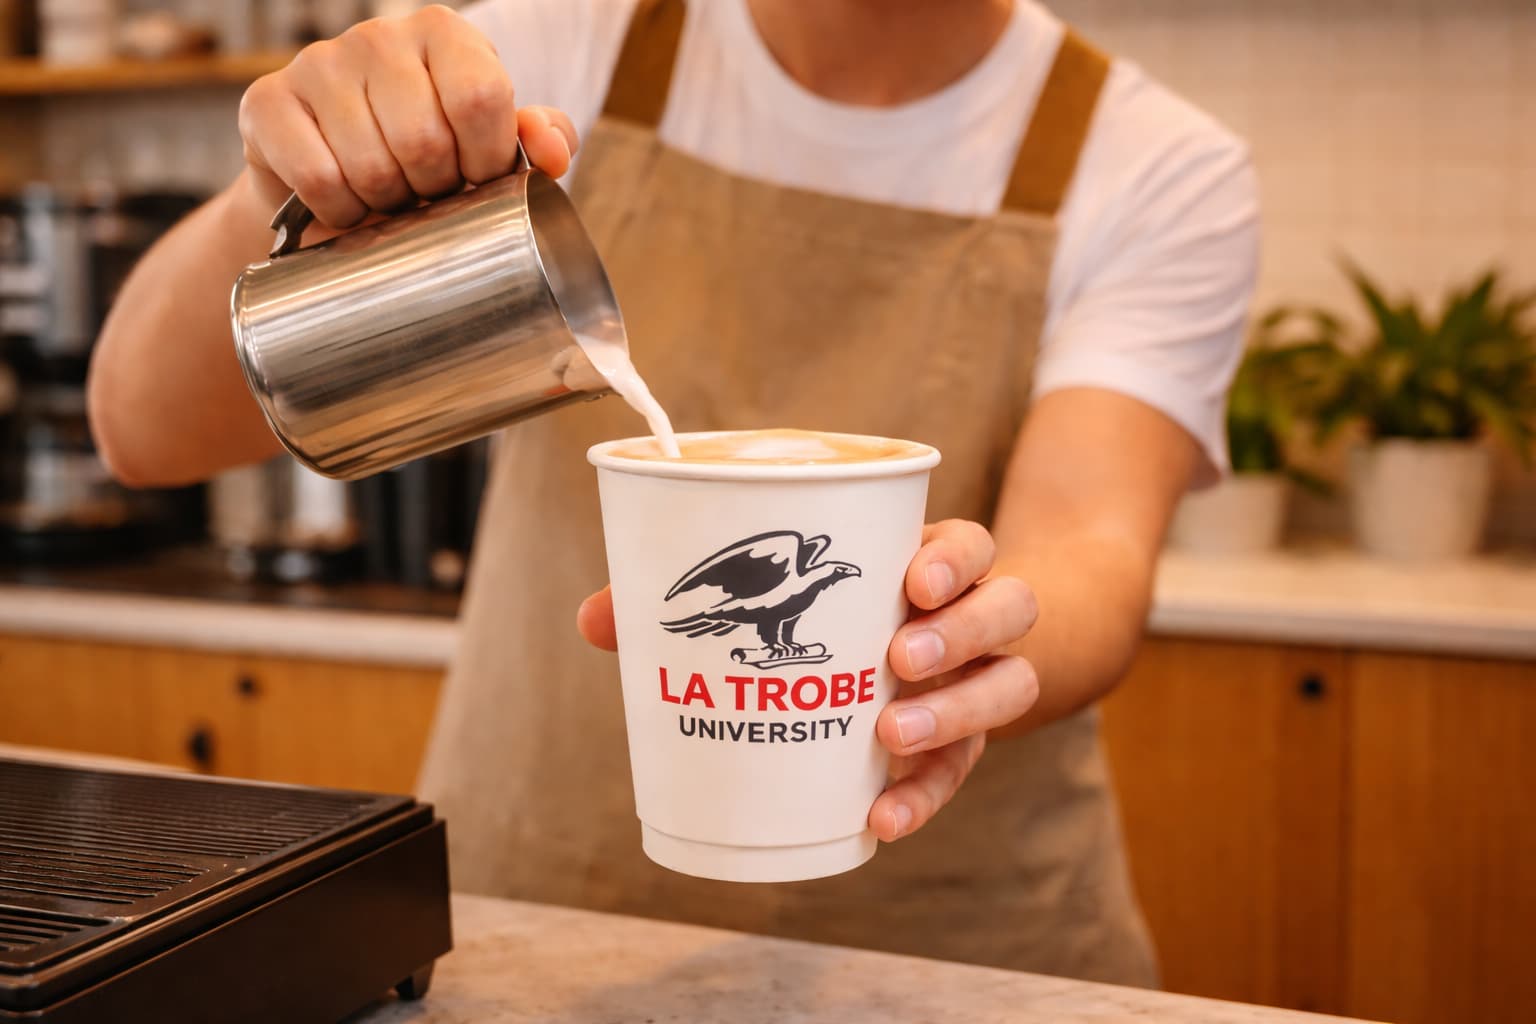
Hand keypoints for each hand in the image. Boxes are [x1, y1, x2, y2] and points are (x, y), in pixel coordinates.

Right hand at [237, 4, 577, 228]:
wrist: (333, 182)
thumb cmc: (429, 158)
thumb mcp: (492, 145)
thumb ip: (538, 141)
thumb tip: (553, 151)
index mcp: (445, 34)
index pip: (482, 98)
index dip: (486, 160)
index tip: (478, 181)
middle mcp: (379, 37)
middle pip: (425, 140)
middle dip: (434, 192)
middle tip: (428, 196)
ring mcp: (318, 64)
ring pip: (371, 167)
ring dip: (386, 206)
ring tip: (390, 199)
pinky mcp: (266, 102)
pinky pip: (317, 177)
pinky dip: (339, 210)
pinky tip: (347, 205)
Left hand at [577, 519, 1040, 842]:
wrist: (917, 669)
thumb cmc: (833, 618)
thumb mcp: (782, 598)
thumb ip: (693, 603)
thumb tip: (597, 619)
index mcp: (929, 564)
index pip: (967, 544)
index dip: (952, 559)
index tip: (911, 581)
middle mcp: (970, 619)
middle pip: (1007, 609)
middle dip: (959, 634)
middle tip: (899, 661)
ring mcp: (977, 682)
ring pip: (1007, 685)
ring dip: (957, 711)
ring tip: (892, 737)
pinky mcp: (964, 745)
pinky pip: (964, 771)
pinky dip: (925, 796)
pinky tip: (881, 819)